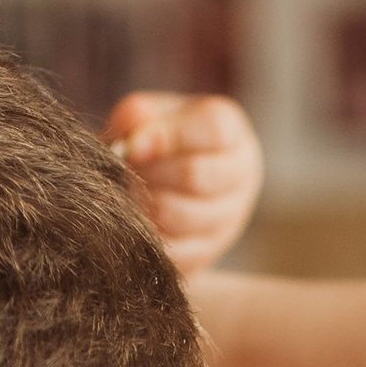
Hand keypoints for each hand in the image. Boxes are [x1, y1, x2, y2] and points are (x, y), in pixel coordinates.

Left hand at [105, 92, 263, 278]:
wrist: (174, 179)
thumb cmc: (162, 139)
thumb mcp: (152, 116)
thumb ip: (141, 115)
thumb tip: (136, 143)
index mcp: (231, 131)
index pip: (212, 130)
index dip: (169, 136)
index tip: (135, 145)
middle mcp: (240, 175)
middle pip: (195, 175)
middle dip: (150, 172)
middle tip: (125, 171)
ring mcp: (229, 218)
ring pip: (182, 216)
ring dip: (145, 205)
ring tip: (128, 193)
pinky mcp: (207, 251)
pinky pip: (173, 250)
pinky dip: (146, 236)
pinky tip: (135, 219)